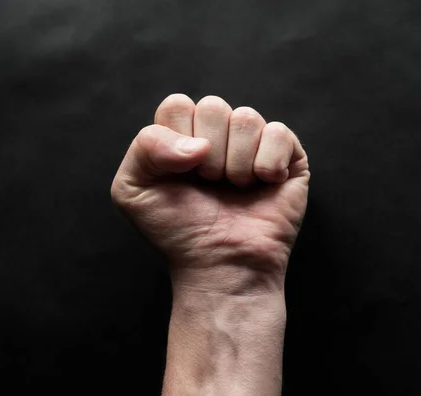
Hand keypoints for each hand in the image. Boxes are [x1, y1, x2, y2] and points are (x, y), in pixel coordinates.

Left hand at [111, 94, 309, 293]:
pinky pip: (279, 133)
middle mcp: (219, 135)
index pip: (178, 104)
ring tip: (234, 189)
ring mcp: (254, 144)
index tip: (181, 174)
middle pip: (213, 106)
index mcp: (182, 136)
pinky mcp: (288, 157)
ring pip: (247, 118)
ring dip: (236, 164)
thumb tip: (200, 144)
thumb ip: (144, 147)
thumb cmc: (178, 231)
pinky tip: (263, 185)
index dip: (177, 139)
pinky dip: (267, 164)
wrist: (220, 266)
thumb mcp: (132, 189)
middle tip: (209, 185)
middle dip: (208, 154)